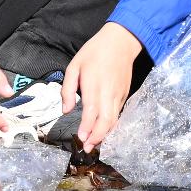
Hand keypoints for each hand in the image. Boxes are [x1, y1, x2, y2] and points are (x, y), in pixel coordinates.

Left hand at [62, 22, 142, 150]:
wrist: (121, 42)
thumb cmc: (94, 52)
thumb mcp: (74, 66)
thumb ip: (68, 89)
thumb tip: (66, 110)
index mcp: (94, 85)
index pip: (92, 112)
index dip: (87, 128)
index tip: (81, 138)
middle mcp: (109, 93)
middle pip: (106, 121)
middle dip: (97, 137)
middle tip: (87, 148)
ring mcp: (119, 95)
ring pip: (114, 120)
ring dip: (104, 134)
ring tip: (94, 144)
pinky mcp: (124, 95)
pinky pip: (118, 114)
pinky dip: (111, 126)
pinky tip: (103, 131)